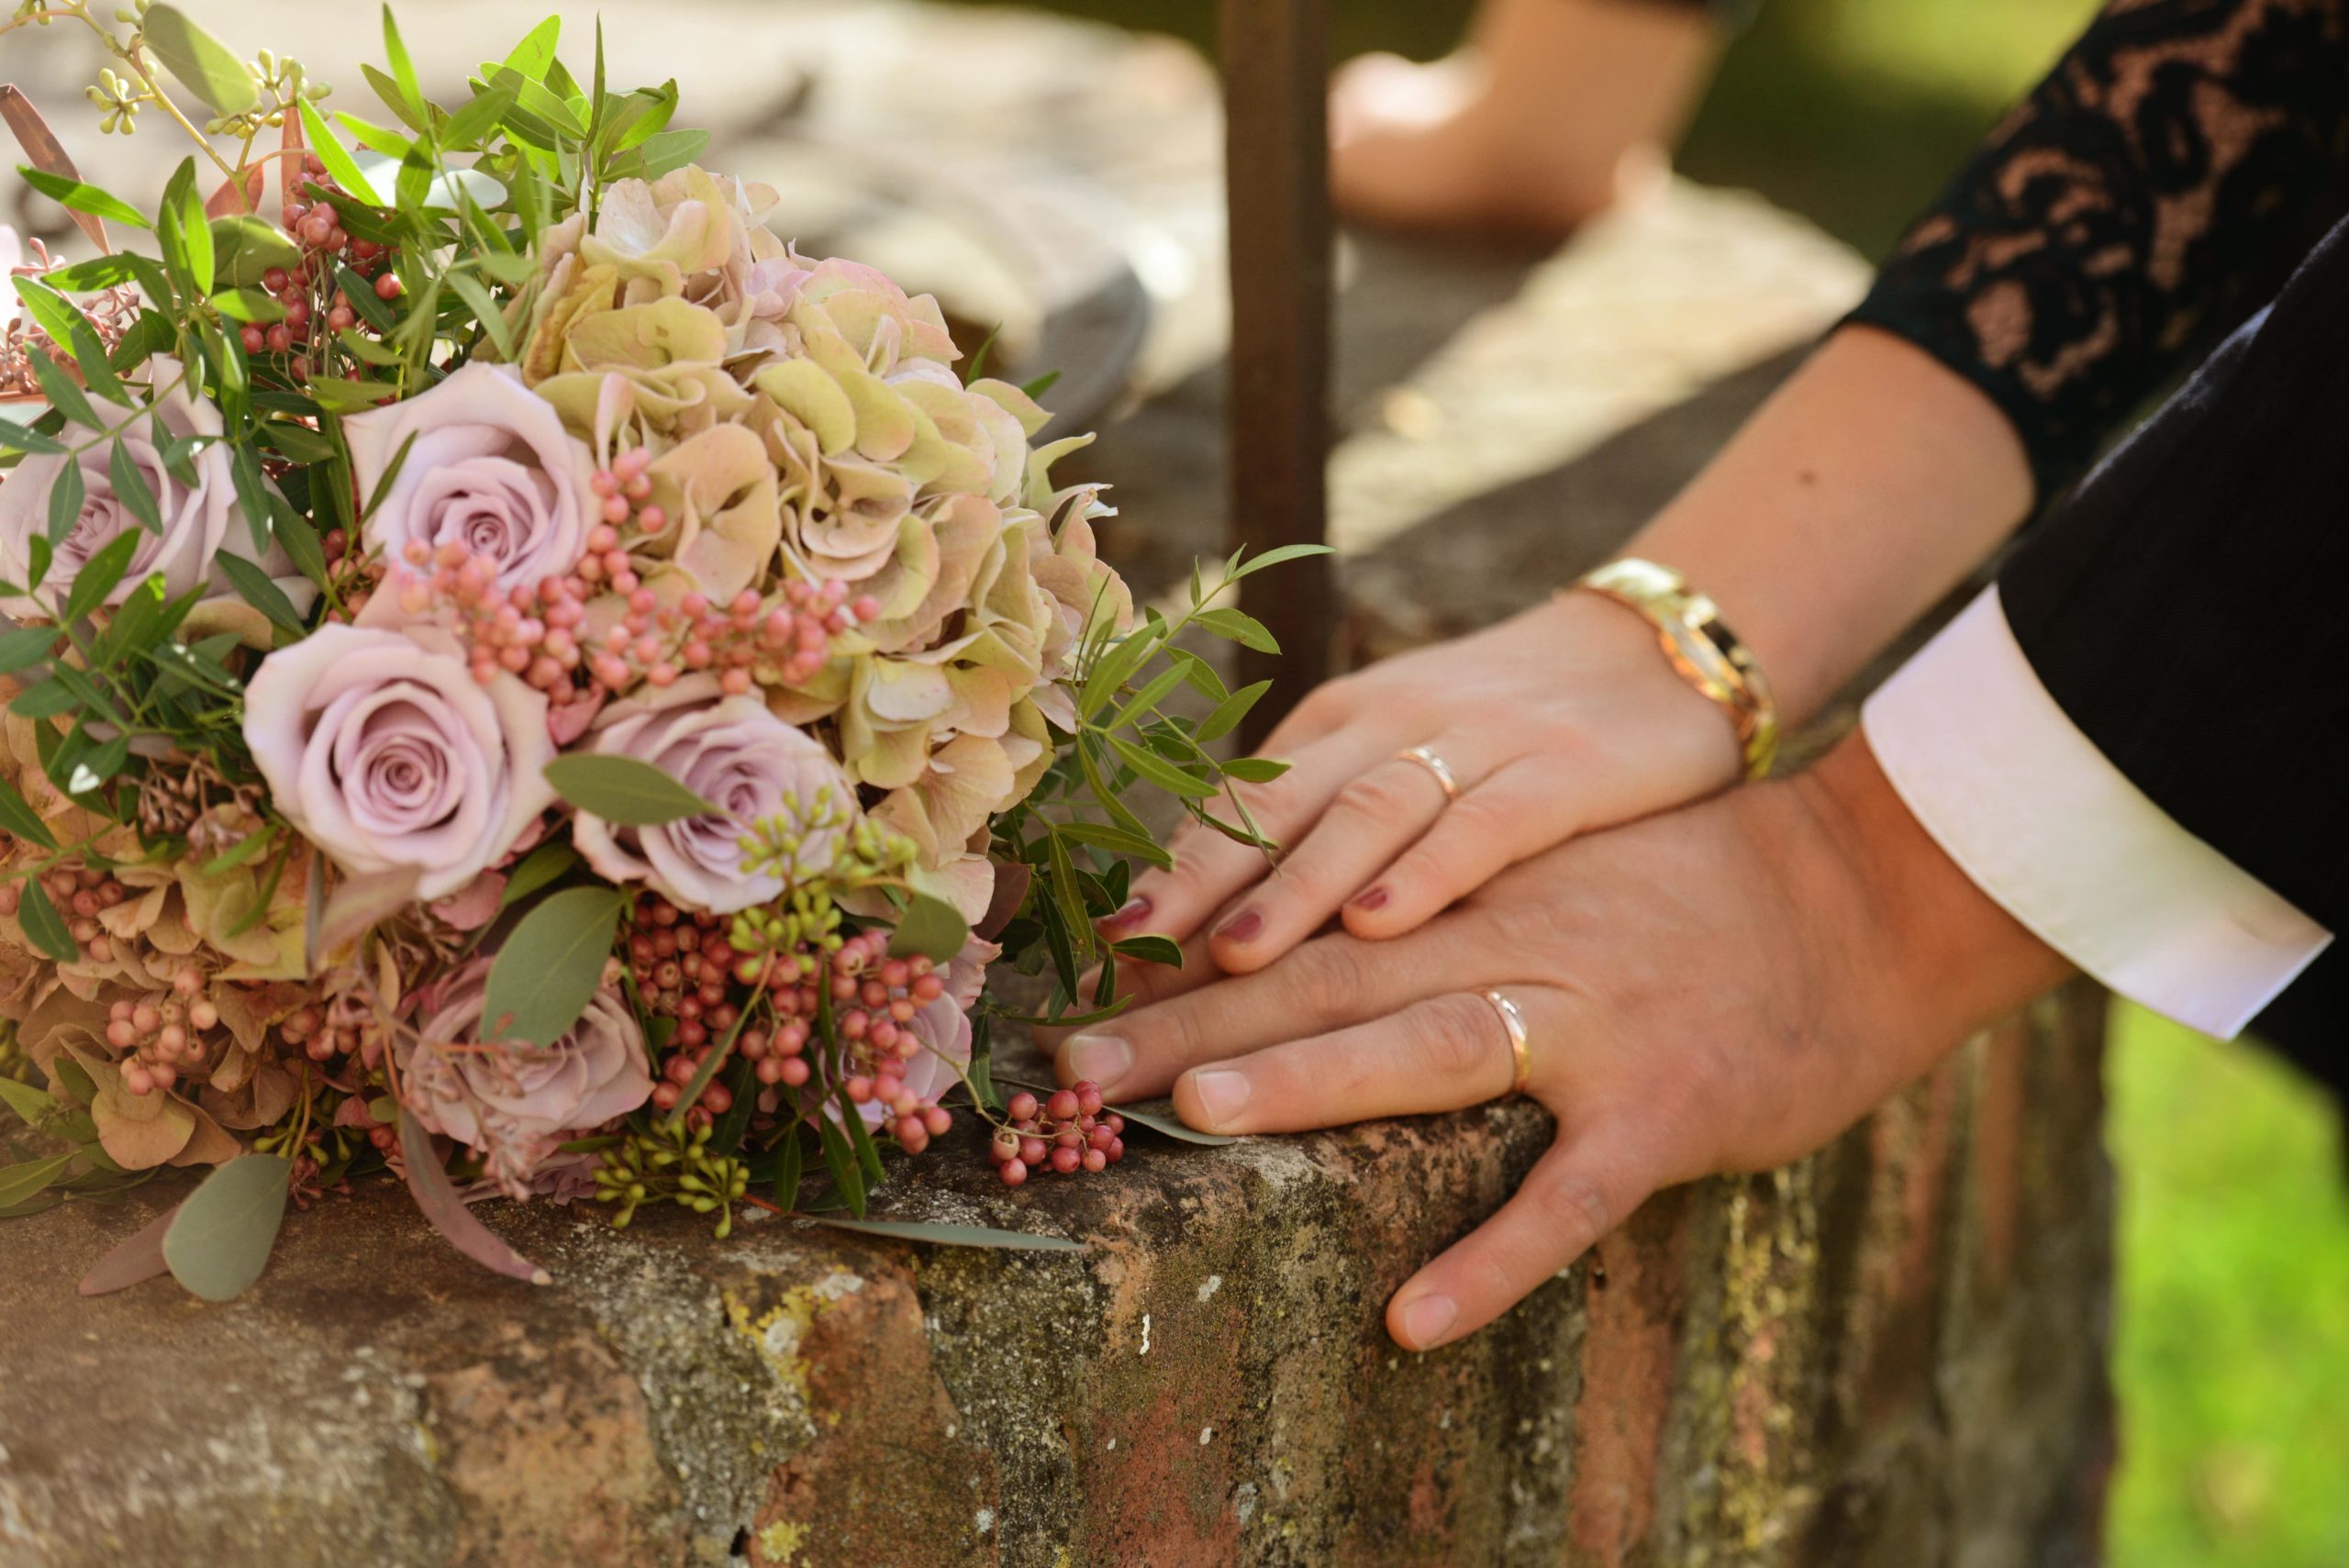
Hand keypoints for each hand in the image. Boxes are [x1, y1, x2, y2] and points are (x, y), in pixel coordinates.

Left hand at [1057, 733, 2070, 1349]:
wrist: (1870, 893)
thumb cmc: (1697, 886)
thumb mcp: (1553, 861)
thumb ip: (1443, 890)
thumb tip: (1326, 924)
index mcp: (1471, 889)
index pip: (1304, 921)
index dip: (1186, 959)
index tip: (1076, 991)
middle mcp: (1510, 940)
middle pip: (1325, 975)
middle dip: (1188, 1021)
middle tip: (1068, 1067)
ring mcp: (1591, 1023)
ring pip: (1428, 1048)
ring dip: (1309, 1080)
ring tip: (1195, 1117)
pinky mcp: (1665, 1109)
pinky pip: (1567, 1197)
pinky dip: (1491, 1258)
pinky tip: (1412, 1319)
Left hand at [1104, 589, 1741, 980]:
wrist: (1657, 652)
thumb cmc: (1509, 731)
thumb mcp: (1402, 760)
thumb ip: (1319, 827)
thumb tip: (1203, 926)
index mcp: (1337, 725)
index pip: (1231, 806)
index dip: (1162, 878)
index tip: (1096, 956)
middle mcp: (1388, 724)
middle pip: (1273, 811)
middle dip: (1192, 892)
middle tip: (1127, 970)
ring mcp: (1474, 742)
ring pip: (1362, 815)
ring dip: (1293, 889)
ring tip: (1232, 961)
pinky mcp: (1562, 768)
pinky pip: (1481, 822)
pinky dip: (1425, 874)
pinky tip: (1380, 929)